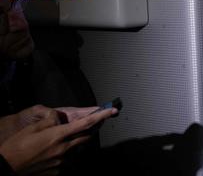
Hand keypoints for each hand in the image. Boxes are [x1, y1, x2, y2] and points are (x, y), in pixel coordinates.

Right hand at [0, 107, 115, 172]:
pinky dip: (63, 155)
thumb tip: (60, 117)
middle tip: (91, 124)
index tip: (113, 111)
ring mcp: (61, 162)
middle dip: (89, 130)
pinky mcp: (57, 171)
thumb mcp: (32, 128)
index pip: (85, 123)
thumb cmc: (16, 146)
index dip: (101, 116)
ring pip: (75, 149)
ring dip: (73, 143)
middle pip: (85, 137)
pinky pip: (66, 161)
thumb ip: (50, 120)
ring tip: (57, 142)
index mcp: (57, 135)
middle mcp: (63, 149)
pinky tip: (50, 154)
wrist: (5, 167)